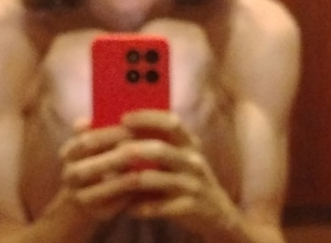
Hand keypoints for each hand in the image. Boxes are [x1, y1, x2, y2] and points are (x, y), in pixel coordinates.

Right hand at [57, 118, 140, 221]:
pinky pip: (115, 205)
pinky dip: (130, 196)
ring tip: (146, 169)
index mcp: (70, 152)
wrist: (83, 200)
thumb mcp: (93, 143)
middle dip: (119, 157)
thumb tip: (114, 105)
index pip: (86, 141)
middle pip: (94, 166)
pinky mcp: (96, 213)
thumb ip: (101, 126)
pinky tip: (146, 186)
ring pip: (104, 188)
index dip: (108, 135)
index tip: (130, 128)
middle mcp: (71, 174)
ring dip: (125, 179)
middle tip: (142, 148)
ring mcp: (81, 196)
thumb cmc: (97, 161)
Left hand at [118, 110, 241, 236]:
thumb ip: (159, 144)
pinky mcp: (190, 207)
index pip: (171, 122)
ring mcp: (193, 184)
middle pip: (161, 149)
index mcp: (189, 144)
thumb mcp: (181, 157)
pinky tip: (128, 208)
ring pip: (158, 179)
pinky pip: (161, 207)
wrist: (217, 213)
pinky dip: (142, 207)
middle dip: (133, 148)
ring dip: (132, 180)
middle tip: (113, 151)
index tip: (124, 118)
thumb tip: (121, 133)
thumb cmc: (188, 180)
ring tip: (113, 181)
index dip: (147, 118)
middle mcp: (193, 161)